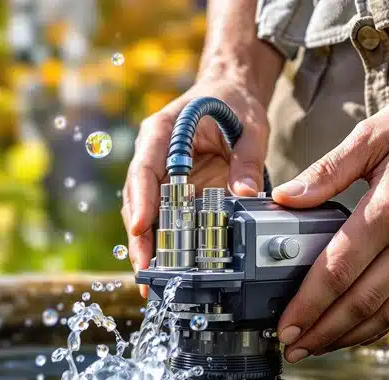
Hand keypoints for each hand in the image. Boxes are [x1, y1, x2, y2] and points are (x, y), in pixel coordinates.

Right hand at [122, 78, 269, 292]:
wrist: (229, 92)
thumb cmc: (234, 103)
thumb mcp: (250, 125)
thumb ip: (248, 158)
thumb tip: (246, 194)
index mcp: (165, 130)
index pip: (145, 166)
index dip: (142, 199)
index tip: (141, 227)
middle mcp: (154, 154)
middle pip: (138, 198)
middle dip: (139, 235)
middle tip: (144, 267)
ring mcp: (160, 174)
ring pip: (145, 213)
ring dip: (146, 246)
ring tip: (151, 279)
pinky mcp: (171, 190)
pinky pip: (162, 218)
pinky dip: (162, 243)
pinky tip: (165, 269)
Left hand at [272, 79, 388, 361]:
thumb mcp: (370, 136)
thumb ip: (324, 173)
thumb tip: (283, 199)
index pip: (337, 272)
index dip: (307, 307)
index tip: (284, 327)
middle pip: (362, 304)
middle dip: (323, 333)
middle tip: (294, 348)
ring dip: (353, 336)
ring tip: (321, 344)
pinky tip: (364, 328)